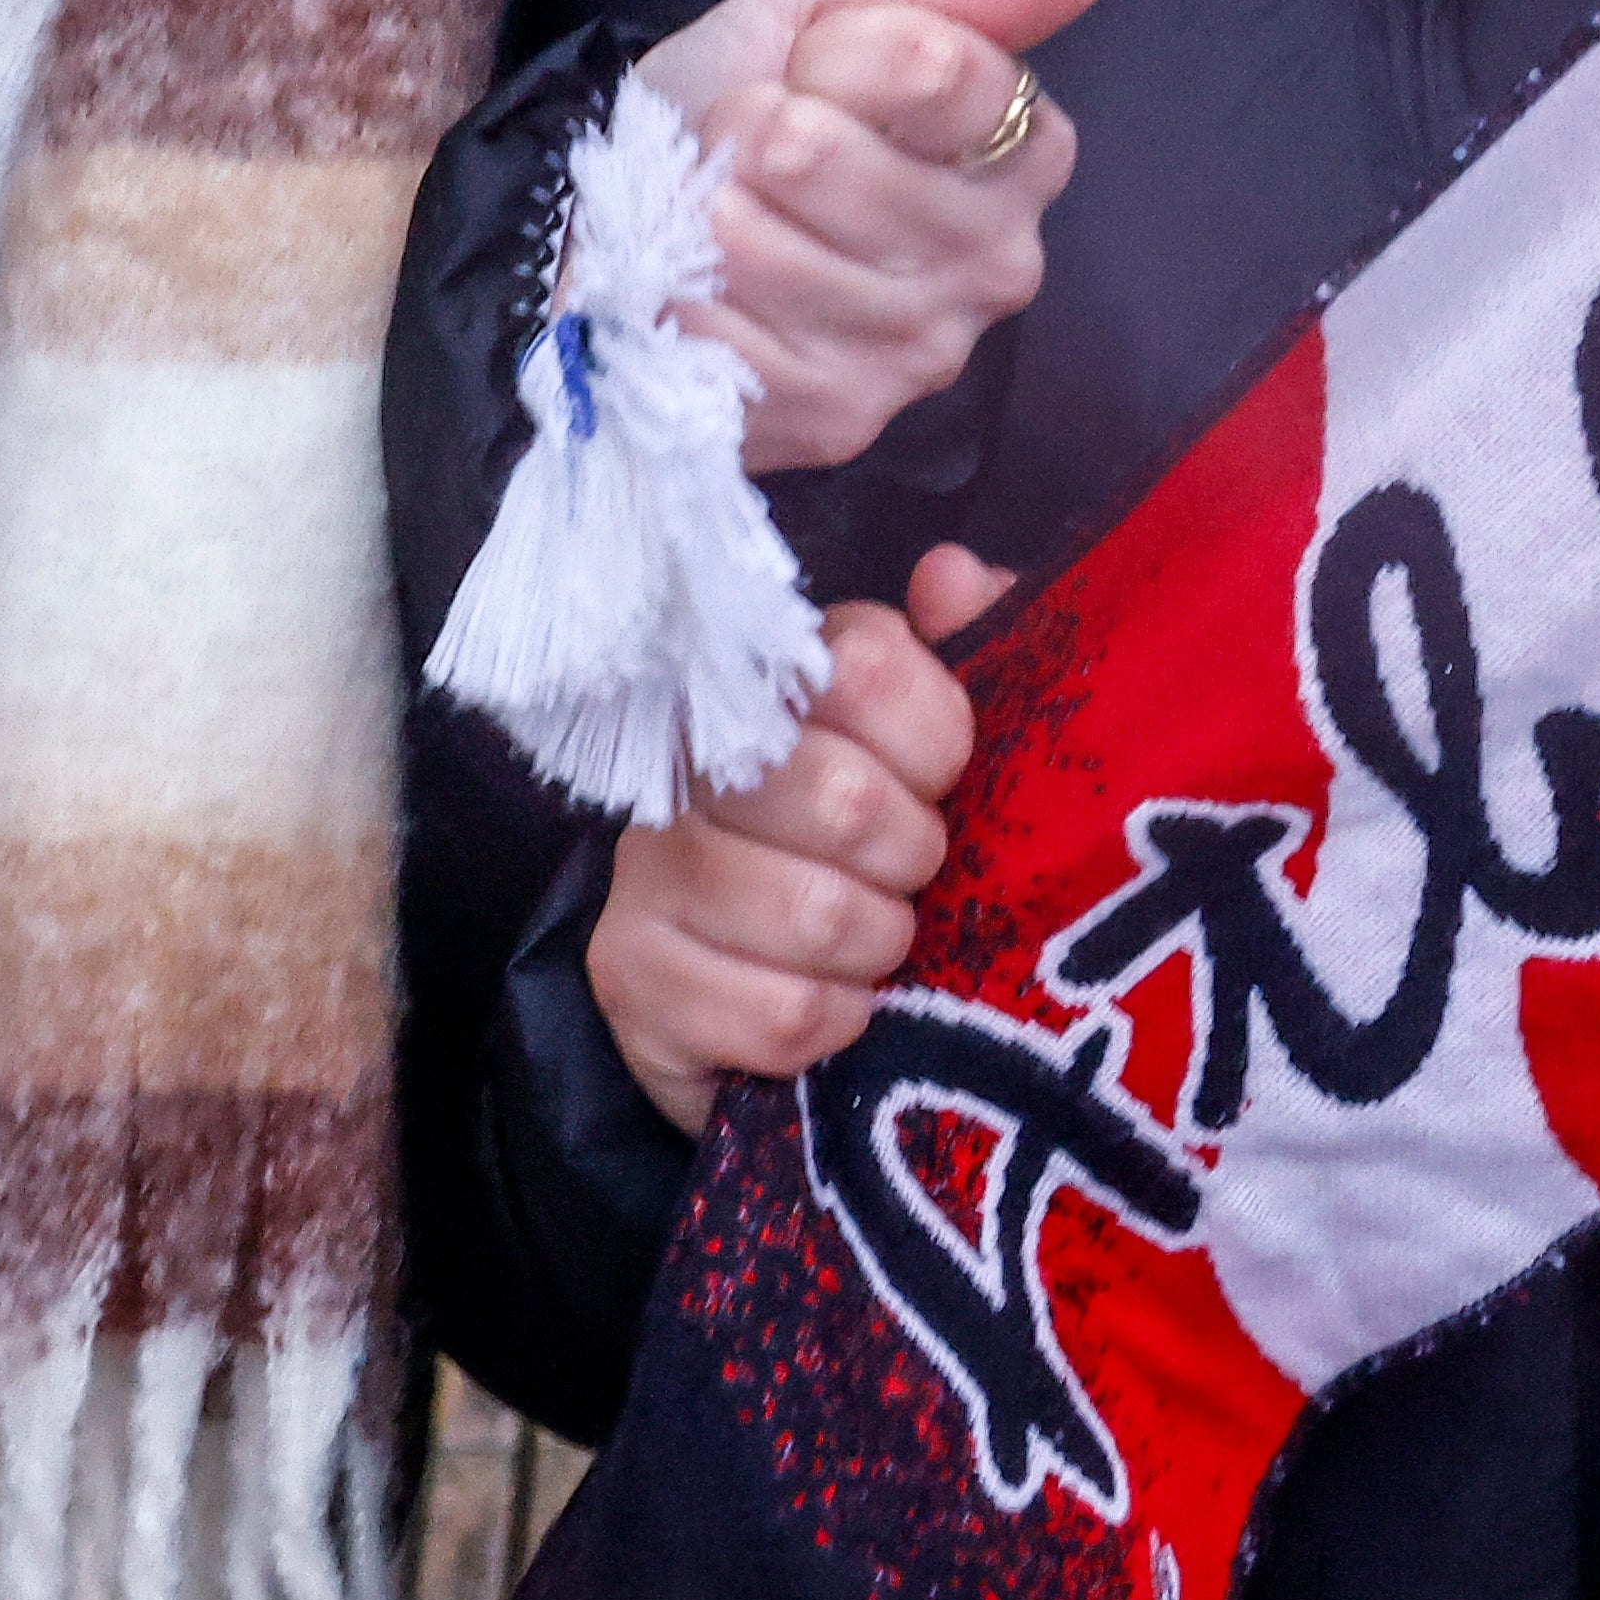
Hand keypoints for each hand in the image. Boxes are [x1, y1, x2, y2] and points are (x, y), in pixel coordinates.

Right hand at [591, 553, 1002, 1130]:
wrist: (763, 1011)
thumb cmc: (869, 864)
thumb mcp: (940, 758)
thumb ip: (973, 654)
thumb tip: (953, 575)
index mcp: (772, 679)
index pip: (868, 665)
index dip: (936, 744)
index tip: (939, 785)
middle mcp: (690, 757)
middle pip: (843, 797)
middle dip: (912, 862)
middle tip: (912, 883)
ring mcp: (645, 864)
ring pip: (813, 913)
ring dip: (876, 951)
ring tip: (874, 950)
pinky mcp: (627, 972)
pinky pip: (777, 1012)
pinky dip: (834, 1025)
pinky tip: (832, 1010)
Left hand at [625, 0, 1107, 475]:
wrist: (638, 224)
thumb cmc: (749, 104)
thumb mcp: (833, 13)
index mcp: (1023, 151)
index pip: (927, 61)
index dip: (833, 50)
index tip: (815, 70)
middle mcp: (1000, 262)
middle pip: (812, 149)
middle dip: (751, 127)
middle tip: (760, 154)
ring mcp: (919, 352)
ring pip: (747, 234)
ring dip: (702, 208)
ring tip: (724, 217)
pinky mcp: (837, 417)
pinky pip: (713, 317)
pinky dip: (679, 289)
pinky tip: (708, 292)